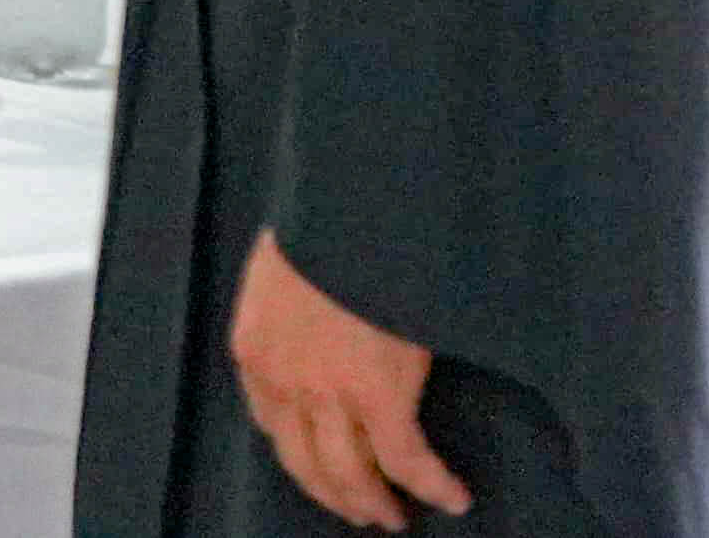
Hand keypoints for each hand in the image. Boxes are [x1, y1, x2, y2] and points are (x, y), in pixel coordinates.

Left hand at [229, 231, 464, 530]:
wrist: (351, 202)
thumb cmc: (325, 219)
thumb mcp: (288, 263)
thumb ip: (296, 302)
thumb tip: (323, 313)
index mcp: (255, 348)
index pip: (271, 423)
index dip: (300, 454)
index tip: (320, 467)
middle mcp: (283, 382)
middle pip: (306, 463)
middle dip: (335, 493)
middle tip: (363, 511)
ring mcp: (329, 394)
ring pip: (350, 474)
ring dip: (373, 502)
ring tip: (395, 517)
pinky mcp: (379, 396)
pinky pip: (407, 460)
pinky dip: (432, 485)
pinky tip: (453, 497)